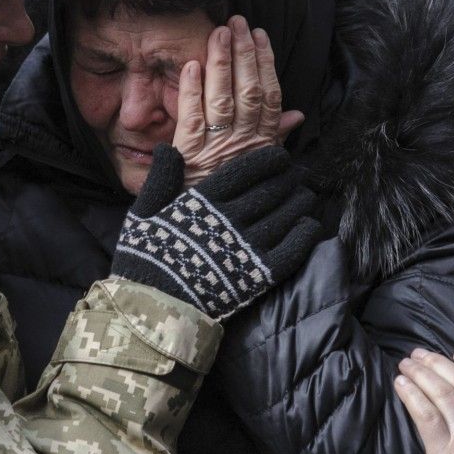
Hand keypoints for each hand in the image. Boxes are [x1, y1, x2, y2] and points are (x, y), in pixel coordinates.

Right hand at [110, 144, 320, 319]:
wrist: (153, 306)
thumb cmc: (145, 257)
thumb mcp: (143, 212)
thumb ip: (160, 179)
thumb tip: (168, 147)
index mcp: (203, 200)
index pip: (245, 170)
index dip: (268, 160)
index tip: (281, 157)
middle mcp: (229, 218)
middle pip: (270, 190)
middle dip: (289, 179)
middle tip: (299, 175)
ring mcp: (246, 247)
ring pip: (285, 215)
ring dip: (300, 202)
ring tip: (306, 195)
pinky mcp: (258, 275)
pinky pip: (292, 249)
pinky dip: (304, 233)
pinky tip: (309, 225)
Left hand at [173, 16, 303, 186]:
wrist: (207, 243)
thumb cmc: (233, 202)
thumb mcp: (263, 172)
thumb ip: (277, 139)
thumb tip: (296, 115)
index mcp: (263, 146)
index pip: (269, 96)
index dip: (266, 64)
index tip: (260, 36)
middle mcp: (243, 144)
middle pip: (248, 90)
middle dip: (243, 53)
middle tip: (238, 22)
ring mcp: (216, 149)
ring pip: (223, 97)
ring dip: (221, 62)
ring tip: (219, 32)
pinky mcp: (189, 156)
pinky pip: (192, 117)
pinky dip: (192, 90)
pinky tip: (192, 65)